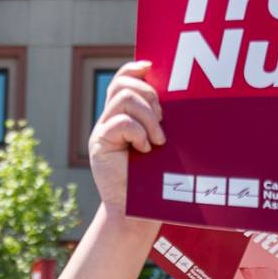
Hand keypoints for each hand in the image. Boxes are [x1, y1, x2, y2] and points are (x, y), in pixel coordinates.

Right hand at [89, 60, 164, 220]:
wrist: (137, 211)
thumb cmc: (155, 179)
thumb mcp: (161, 143)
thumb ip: (160, 121)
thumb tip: (178, 97)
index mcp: (123, 116)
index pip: (122, 80)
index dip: (134, 69)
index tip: (151, 68)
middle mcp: (109, 120)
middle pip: (122, 85)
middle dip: (149, 95)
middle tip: (162, 119)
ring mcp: (102, 132)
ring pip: (123, 99)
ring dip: (147, 116)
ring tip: (157, 139)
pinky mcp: (99, 145)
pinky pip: (119, 122)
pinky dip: (137, 132)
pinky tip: (145, 149)